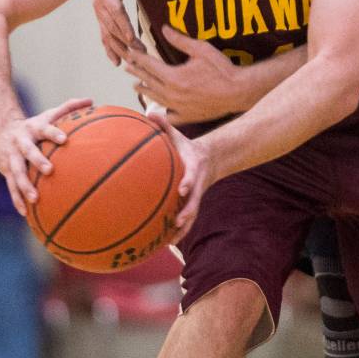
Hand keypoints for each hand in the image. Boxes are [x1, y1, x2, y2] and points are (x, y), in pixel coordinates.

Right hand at [0, 97, 92, 214]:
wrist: (0, 131)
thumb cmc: (34, 125)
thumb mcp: (49, 114)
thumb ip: (69, 108)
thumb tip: (91, 100)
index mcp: (33, 129)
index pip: (45, 129)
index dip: (54, 133)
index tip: (65, 139)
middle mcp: (21, 143)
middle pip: (28, 152)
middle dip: (37, 160)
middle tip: (49, 170)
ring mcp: (12, 158)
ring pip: (16, 172)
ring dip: (24, 185)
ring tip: (35, 198)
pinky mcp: (6, 171)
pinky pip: (11, 187)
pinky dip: (17, 199)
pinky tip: (25, 213)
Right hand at [92, 0, 144, 65]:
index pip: (115, 11)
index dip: (123, 26)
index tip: (131, 39)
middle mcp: (99, 5)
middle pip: (112, 27)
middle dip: (126, 42)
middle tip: (141, 53)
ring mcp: (99, 14)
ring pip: (108, 35)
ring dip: (120, 49)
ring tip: (134, 62)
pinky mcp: (101, 18)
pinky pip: (104, 36)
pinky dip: (110, 50)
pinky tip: (116, 62)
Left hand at [124, 25, 242, 123]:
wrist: (239, 92)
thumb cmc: (222, 69)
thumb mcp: (201, 49)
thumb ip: (180, 40)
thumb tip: (164, 28)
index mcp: (173, 77)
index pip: (148, 66)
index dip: (137, 58)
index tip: (129, 54)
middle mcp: (172, 94)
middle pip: (148, 82)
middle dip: (137, 73)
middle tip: (127, 67)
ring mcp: (179, 107)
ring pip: (155, 98)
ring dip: (145, 91)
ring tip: (137, 86)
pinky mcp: (188, 116)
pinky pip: (170, 115)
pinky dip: (163, 111)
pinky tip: (161, 108)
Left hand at [144, 106, 214, 239]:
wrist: (209, 159)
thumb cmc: (186, 147)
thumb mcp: (178, 135)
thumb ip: (165, 125)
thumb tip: (150, 112)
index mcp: (195, 169)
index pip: (193, 177)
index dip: (189, 183)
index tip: (182, 189)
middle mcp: (197, 186)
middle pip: (195, 201)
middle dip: (188, 212)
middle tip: (178, 222)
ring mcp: (195, 197)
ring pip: (191, 215)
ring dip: (183, 229)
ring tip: (169, 242)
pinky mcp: (191, 204)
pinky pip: (185, 221)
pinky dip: (177, 233)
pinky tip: (163, 245)